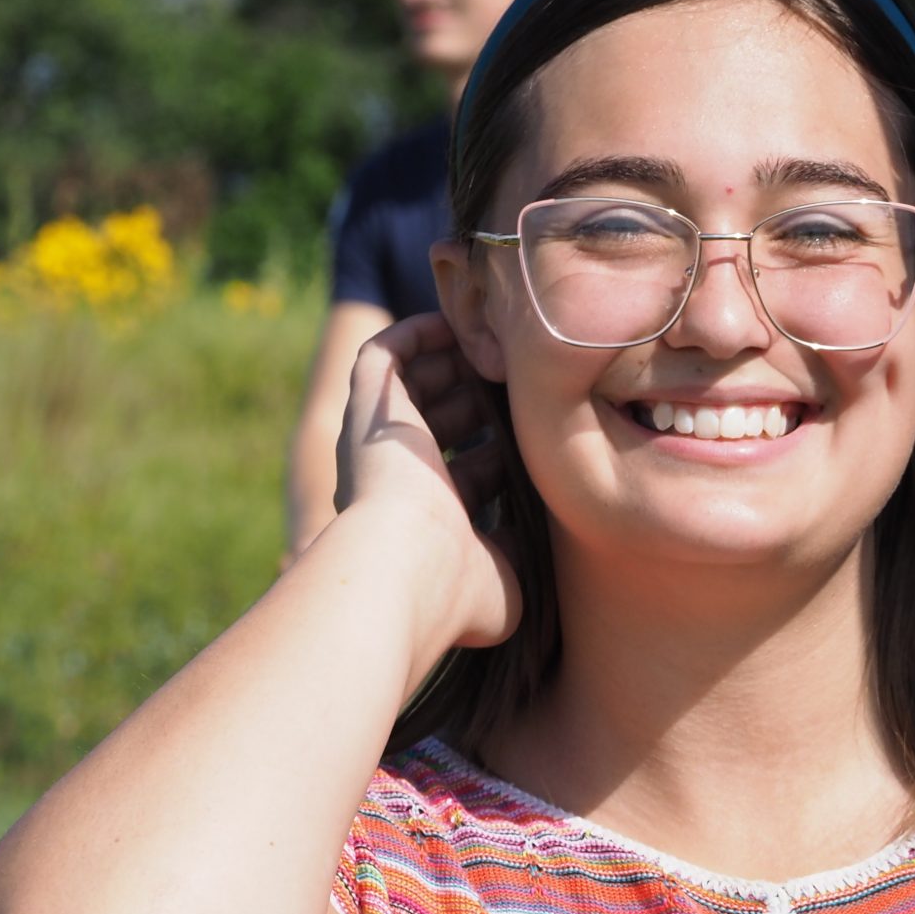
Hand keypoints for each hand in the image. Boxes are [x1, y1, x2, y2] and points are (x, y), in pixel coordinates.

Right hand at [331, 312, 520, 652]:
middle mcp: (398, 479)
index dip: (505, 452)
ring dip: (454, 364)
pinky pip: (382, 355)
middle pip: (441, 424)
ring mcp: (379, 442)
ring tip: (499, 349)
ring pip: (413, 385)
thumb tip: (547, 531)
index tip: (542, 435)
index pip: (470, 472)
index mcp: (431, 519)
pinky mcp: (366, 407)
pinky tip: (455, 325)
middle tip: (525, 385)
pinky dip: (416, 335)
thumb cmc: (462, 588)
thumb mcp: (510, 572)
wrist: (409, 567)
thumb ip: (527, 547)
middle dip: (481, 401)